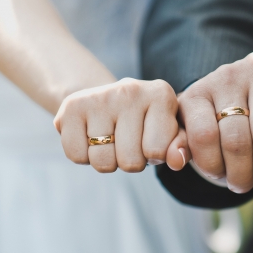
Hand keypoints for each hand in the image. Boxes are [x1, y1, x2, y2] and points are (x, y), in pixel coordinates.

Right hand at [54, 78, 186, 172]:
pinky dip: (83, 155)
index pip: (158, 151)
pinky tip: (90, 136)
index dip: (154, 156)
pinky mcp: (72, 106)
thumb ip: (181, 147)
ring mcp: (99, 96)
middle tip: (128, 141)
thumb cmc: (147, 124)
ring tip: (111, 139)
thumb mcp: (170, 133)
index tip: (151, 139)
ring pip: (103, 162)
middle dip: (130, 161)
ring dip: (107, 161)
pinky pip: (76, 156)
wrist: (107, 101)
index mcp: (161, 94)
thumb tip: (177, 161)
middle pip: (130, 162)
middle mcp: (131, 89)